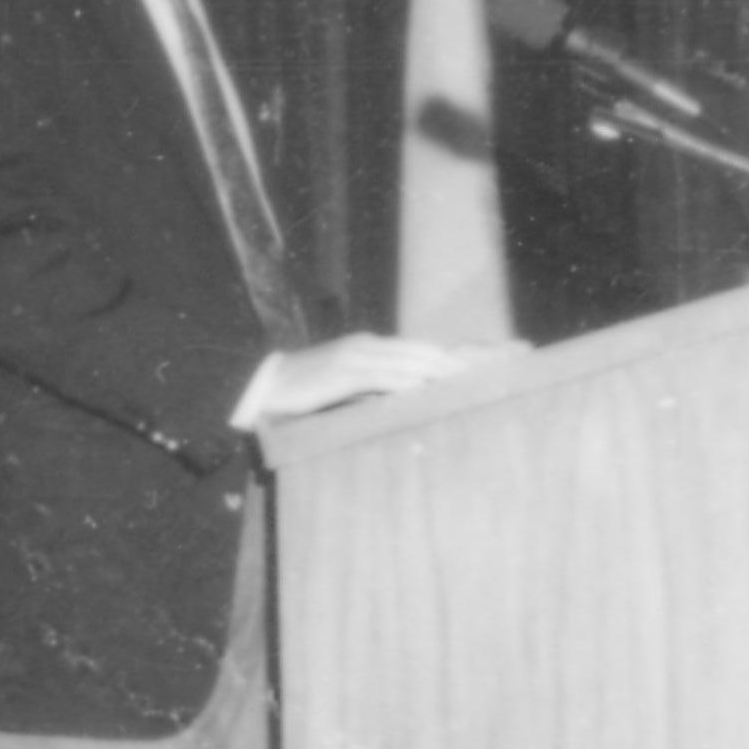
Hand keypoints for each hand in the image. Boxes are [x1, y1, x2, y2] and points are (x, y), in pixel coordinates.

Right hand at [252, 331, 482, 420]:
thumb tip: (404, 401)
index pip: (416, 349)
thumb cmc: (308, 391)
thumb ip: (375, 389)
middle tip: (481, 370)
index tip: (471, 364)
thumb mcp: (347, 385)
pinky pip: (381, 378)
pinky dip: (404, 383)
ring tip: (463, 381)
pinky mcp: (343, 374)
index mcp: (370, 347)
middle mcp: (367, 346)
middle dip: (450, 361)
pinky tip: (423, 390)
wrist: (267, 386)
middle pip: (420, 352)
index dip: (444, 356)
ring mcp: (355, 358)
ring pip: (406, 362)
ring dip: (435, 372)